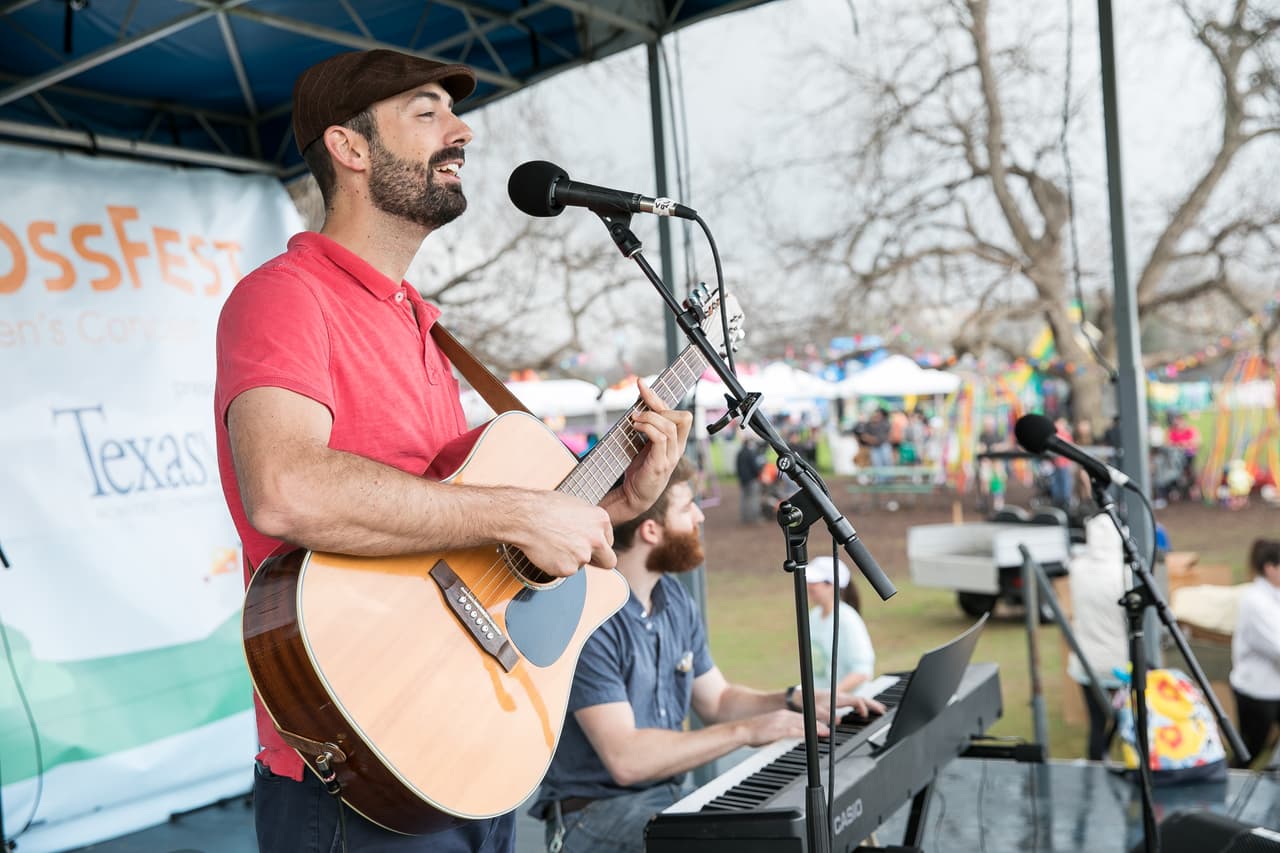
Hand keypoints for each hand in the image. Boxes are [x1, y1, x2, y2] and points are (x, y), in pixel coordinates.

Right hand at [508, 490, 614, 577]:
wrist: (526, 517)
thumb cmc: (545, 507)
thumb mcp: (576, 506)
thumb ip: (589, 523)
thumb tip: (591, 531)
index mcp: (601, 520)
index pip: (608, 541)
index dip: (596, 544)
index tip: (586, 544)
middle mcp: (597, 539)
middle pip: (608, 561)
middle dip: (597, 562)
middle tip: (580, 556)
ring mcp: (583, 555)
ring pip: (581, 566)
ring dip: (570, 559)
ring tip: (553, 544)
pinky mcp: (568, 569)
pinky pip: (565, 572)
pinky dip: (556, 565)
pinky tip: (547, 551)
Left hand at [611, 380, 693, 519]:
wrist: (633, 496)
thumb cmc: (639, 470)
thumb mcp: (645, 444)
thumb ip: (648, 427)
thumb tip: (639, 405)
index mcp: (677, 442)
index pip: (679, 414)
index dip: (659, 397)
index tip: (641, 384)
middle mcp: (678, 448)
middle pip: (683, 417)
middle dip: (659, 407)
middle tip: (638, 410)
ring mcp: (671, 457)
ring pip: (671, 426)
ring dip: (650, 418)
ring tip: (634, 420)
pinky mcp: (660, 464)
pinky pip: (661, 438)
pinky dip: (648, 428)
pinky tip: (636, 427)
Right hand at [741, 709, 827, 746]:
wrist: (742, 731)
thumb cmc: (756, 732)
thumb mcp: (773, 730)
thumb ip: (784, 731)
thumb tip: (794, 737)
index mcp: (783, 715)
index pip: (803, 715)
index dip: (816, 720)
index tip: (827, 725)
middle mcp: (784, 715)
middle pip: (806, 717)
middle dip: (820, 721)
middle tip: (832, 727)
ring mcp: (781, 721)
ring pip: (803, 723)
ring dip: (816, 727)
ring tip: (827, 731)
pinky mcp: (778, 729)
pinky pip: (794, 730)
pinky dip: (805, 732)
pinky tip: (812, 735)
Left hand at [808, 687, 885, 720]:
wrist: (801, 696)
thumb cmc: (809, 703)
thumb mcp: (816, 711)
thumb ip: (827, 716)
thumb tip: (839, 721)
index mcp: (838, 698)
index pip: (856, 701)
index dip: (863, 707)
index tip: (865, 716)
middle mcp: (841, 696)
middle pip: (861, 698)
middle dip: (873, 704)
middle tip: (883, 711)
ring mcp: (840, 697)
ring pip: (859, 699)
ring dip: (869, 704)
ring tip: (879, 710)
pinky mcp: (838, 699)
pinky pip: (854, 701)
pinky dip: (862, 705)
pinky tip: (864, 710)